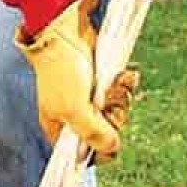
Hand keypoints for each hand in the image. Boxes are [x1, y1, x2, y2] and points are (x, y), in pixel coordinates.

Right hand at [16, 0, 122, 158]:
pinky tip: (125, 75)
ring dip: (122, 98)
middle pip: (106, 134)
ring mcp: (90, 99)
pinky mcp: (102, 83)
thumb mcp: (74, 109)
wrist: (64, 31)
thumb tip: (113, 148)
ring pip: (116, 112)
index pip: (83, 154)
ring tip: (117, 84)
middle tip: (109, 104)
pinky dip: (125, 84)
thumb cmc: (62, 71)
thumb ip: (93, 133)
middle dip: (114, 118)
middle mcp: (75, 117)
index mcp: (60, 129)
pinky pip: (121, 92)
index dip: (100, 150)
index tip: (110, 140)